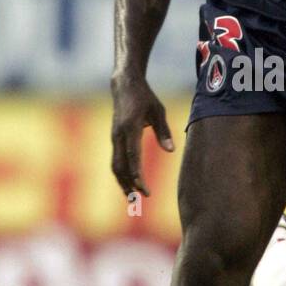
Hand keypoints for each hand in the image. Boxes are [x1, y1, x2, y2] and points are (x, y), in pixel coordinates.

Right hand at [110, 74, 173, 197]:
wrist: (124, 84)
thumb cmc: (144, 97)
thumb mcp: (158, 111)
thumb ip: (164, 131)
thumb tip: (171, 151)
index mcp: (130, 128)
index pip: (132, 156)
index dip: (137, 174)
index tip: (143, 188)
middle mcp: (118, 135)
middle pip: (120, 166)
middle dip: (128, 184)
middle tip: (139, 200)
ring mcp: (114, 138)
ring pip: (115, 166)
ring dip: (123, 183)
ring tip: (132, 198)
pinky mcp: (114, 139)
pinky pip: (115, 160)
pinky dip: (122, 174)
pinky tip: (129, 184)